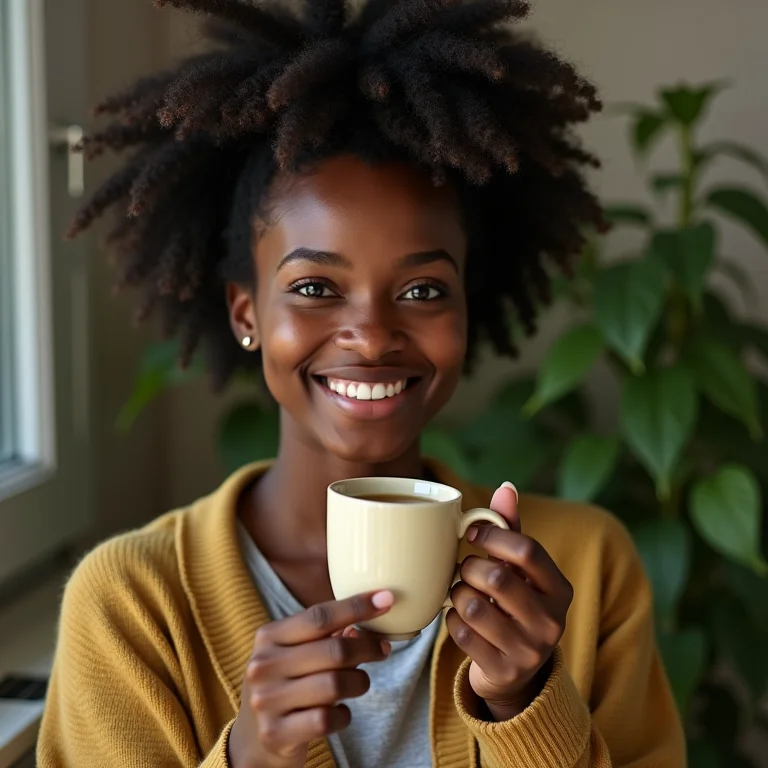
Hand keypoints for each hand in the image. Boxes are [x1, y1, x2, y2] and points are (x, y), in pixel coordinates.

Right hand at [228, 591, 393, 767]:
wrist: (253, 737)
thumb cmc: (285, 684)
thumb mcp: (294, 653)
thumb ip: (324, 635)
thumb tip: (361, 624)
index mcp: (269, 636)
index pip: (319, 617)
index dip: (356, 607)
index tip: (386, 599)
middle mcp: (264, 666)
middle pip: (334, 650)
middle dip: (368, 648)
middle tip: (382, 650)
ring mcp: (267, 700)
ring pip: (335, 685)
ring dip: (359, 682)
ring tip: (358, 683)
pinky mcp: (276, 733)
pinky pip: (327, 719)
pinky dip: (343, 715)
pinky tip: (340, 712)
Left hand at [446, 484, 572, 720]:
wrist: (515, 672)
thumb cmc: (514, 604)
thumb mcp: (521, 570)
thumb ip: (512, 529)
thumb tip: (506, 487)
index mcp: (560, 590)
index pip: (527, 550)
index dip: (492, 535)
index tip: (472, 534)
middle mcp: (551, 622)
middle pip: (496, 577)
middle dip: (469, 567)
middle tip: (465, 568)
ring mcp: (528, 651)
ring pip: (474, 606)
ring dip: (458, 594)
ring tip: (463, 593)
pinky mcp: (503, 671)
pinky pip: (461, 633)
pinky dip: (452, 620)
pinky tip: (460, 619)